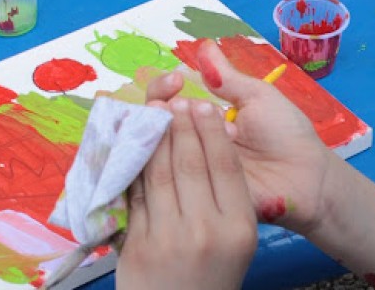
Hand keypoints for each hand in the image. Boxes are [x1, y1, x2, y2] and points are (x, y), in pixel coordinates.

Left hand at [117, 98, 256, 289]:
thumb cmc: (214, 273)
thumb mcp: (239, 240)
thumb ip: (230, 197)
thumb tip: (211, 142)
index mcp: (239, 227)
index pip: (225, 165)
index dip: (212, 130)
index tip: (205, 106)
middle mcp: (206, 231)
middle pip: (191, 163)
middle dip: (182, 125)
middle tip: (178, 101)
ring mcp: (167, 238)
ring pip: (160, 173)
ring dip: (156, 136)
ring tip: (157, 111)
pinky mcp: (136, 245)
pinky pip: (135, 194)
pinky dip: (135, 165)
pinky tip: (136, 145)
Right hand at [147, 41, 333, 236]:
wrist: (306, 176)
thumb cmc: (285, 132)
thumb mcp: (256, 97)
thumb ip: (226, 77)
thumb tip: (203, 45)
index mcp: (202, 118)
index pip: (167, 99)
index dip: (164, 86)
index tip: (178, 79)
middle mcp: (189, 142)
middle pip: (153, 122)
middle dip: (158, 105)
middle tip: (174, 103)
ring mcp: (188, 170)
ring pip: (155, 149)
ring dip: (162, 131)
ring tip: (180, 124)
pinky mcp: (192, 196)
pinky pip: (166, 182)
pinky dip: (164, 164)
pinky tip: (173, 152)